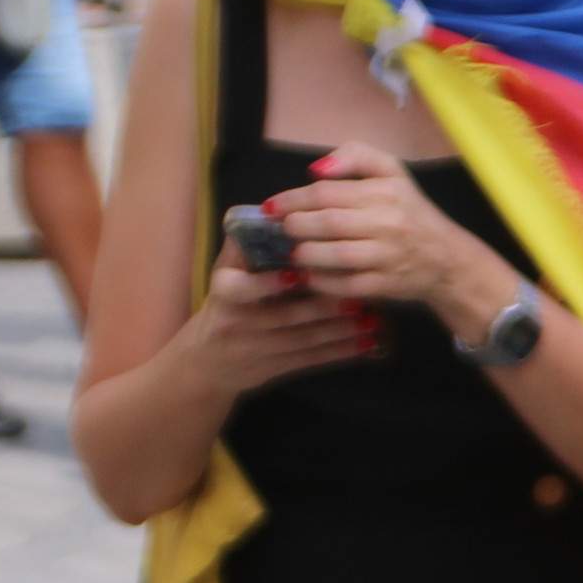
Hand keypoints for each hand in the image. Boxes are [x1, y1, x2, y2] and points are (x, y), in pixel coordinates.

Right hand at [193, 234, 381, 391]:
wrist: (209, 362)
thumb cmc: (225, 306)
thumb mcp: (224, 274)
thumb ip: (242, 248)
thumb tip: (267, 213)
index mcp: (224, 295)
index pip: (242, 290)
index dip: (268, 284)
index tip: (296, 275)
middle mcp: (239, 324)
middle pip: (284, 318)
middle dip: (322, 309)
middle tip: (356, 297)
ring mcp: (259, 349)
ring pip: (304, 341)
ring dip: (340, 331)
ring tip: (372, 319)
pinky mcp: (277, 368)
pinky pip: (312, 360)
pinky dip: (341, 352)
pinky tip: (369, 343)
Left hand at [276, 147, 514, 336]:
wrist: (447, 259)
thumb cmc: (410, 212)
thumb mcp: (391, 172)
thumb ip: (354, 157)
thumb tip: (316, 169)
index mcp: (384, 193)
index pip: (326, 194)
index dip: (292, 200)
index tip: (272, 207)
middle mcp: (387, 224)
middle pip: (327, 223)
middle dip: (296, 227)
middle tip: (284, 229)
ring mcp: (388, 257)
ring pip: (335, 256)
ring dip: (306, 255)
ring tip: (295, 252)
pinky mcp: (387, 285)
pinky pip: (347, 285)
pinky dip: (323, 282)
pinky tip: (311, 275)